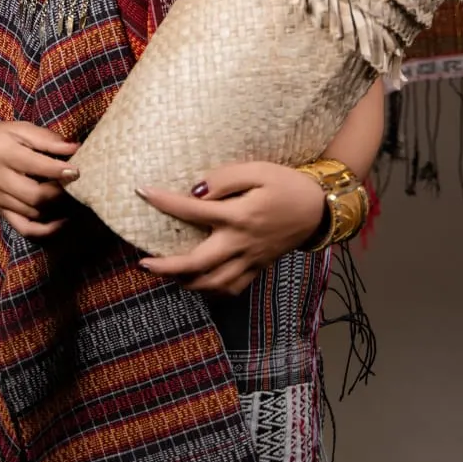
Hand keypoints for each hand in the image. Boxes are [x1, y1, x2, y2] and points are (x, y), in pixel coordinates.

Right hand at [0, 121, 79, 239]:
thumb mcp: (19, 129)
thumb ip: (46, 138)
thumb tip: (75, 147)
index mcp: (5, 153)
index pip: (36, 166)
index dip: (60, 169)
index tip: (77, 169)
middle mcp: (0, 179)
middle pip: (35, 195)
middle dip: (59, 191)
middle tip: (73, 183)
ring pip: (32, 212)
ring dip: (55, 207)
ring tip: (69, 196)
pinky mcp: (0, 211)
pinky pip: (24, 228)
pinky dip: (45, 230)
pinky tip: (61, 222)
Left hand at [136, 161, 326, 295]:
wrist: (320, 209)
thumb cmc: (287, 184)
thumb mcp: (258, 170)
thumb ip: (226, 178)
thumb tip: (196, 191)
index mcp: (239, 216)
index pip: (192, 210)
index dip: (165, 202)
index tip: (143, 192)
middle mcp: (241, 243)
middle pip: (197, 264)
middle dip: (167, 267)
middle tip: (142, 264)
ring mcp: (250, 260)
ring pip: (213, 284)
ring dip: (186, 283)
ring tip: (165, 275)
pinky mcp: (258, 267)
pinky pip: (232, 288)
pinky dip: (212, 292)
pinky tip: (199, 284)